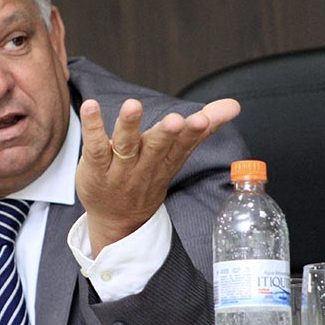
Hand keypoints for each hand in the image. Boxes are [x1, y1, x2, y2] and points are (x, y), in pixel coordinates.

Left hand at [76, 97, 239, 255]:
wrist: (119, 219)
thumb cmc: (149, 177)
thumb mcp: (178, 155)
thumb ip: (204, 127)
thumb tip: (233, 105)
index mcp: (167, 161)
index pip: (182, 147)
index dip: (193, 133)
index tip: (202, 119)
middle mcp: (145, 166)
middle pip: (156, 148)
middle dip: (166, 134)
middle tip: (175, 119)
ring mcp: (119, 169)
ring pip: (125, 146)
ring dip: (129, 126)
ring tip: (133, 105)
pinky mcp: (95, 167)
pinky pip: (94, 146)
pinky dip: (92, 126)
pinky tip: (90, 106)